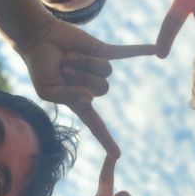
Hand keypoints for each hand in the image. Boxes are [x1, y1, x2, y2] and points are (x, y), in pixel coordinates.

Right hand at [17, 18, 156, 156]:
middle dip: (80, 75)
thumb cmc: (40, 68)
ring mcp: (98, 69)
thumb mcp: (47, 90)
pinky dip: (140, 51)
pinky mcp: (103, 51)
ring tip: (69, 56)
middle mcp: (92, 88)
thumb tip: (90, 98)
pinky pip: (125, 53)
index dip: (106, 140)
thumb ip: (67, 97)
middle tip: (64, 67)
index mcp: (79, 102)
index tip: (117, 155)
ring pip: (106, 70)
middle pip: (102, 89)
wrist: (39, 39)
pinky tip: (155, 51)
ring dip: (85, 62)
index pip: (96, 125)